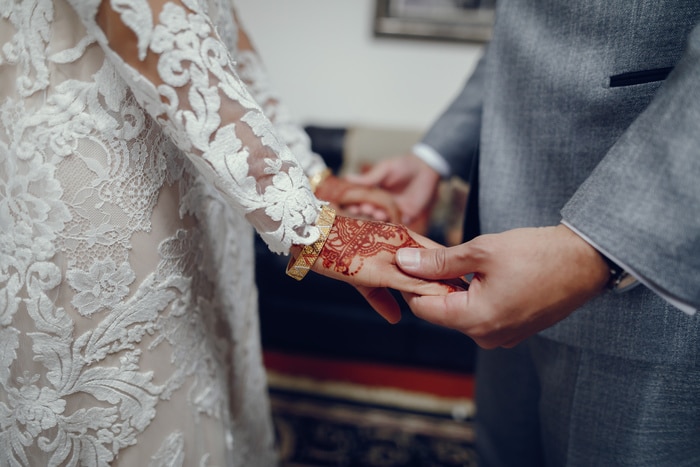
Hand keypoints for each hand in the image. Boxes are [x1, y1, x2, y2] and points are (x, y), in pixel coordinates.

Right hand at [298, 215, 463, 322]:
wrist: (312, 233)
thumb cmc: (335, 247)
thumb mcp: (361, 274)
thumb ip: (380, 296)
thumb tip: (396, 318)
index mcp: (398, 240)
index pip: (433, 255)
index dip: (450, 270)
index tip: (468, 285)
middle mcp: (399, 244)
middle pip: (437, 263)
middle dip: (455, 279)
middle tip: (478, 294)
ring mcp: (390, 256)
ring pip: (428, 274)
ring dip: (447, 288)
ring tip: (468, 301)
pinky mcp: (379, 269)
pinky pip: (408, 282)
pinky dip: (425, 293)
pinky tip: (440, 303)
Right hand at [345, 154, 440, 224]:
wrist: (426, 167)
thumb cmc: (403, 165)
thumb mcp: (384, 169)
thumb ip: (369, 177)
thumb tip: (347, 177)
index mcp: (374, 193)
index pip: (361, 201)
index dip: (355, 204)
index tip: (350, 205)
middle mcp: (382, 204)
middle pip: (370, 212)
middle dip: (366, 211)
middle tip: (364, 208)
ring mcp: (395, 211)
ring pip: (383, 219)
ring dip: (378, 217)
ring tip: (376, 212)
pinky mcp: (408, 215)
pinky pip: (399, 223)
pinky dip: (393, 224)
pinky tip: (389, 221)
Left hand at [395, 224, 610, 347]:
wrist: (586, 261)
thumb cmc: (538, 254)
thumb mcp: (482, 251)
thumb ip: (439, 261)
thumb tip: (405, 262)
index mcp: (476, 320)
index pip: (424, 309)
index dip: (413, 283)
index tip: (412, 260)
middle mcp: (488, 336)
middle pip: (442, 312)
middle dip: (435, 284)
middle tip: (437, 254)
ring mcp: (503, 336)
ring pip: (462, 313)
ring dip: (457, 289)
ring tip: (464, 261)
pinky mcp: (515, 330)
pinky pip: (483, 315)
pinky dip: (476, 296)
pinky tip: (484, 274)